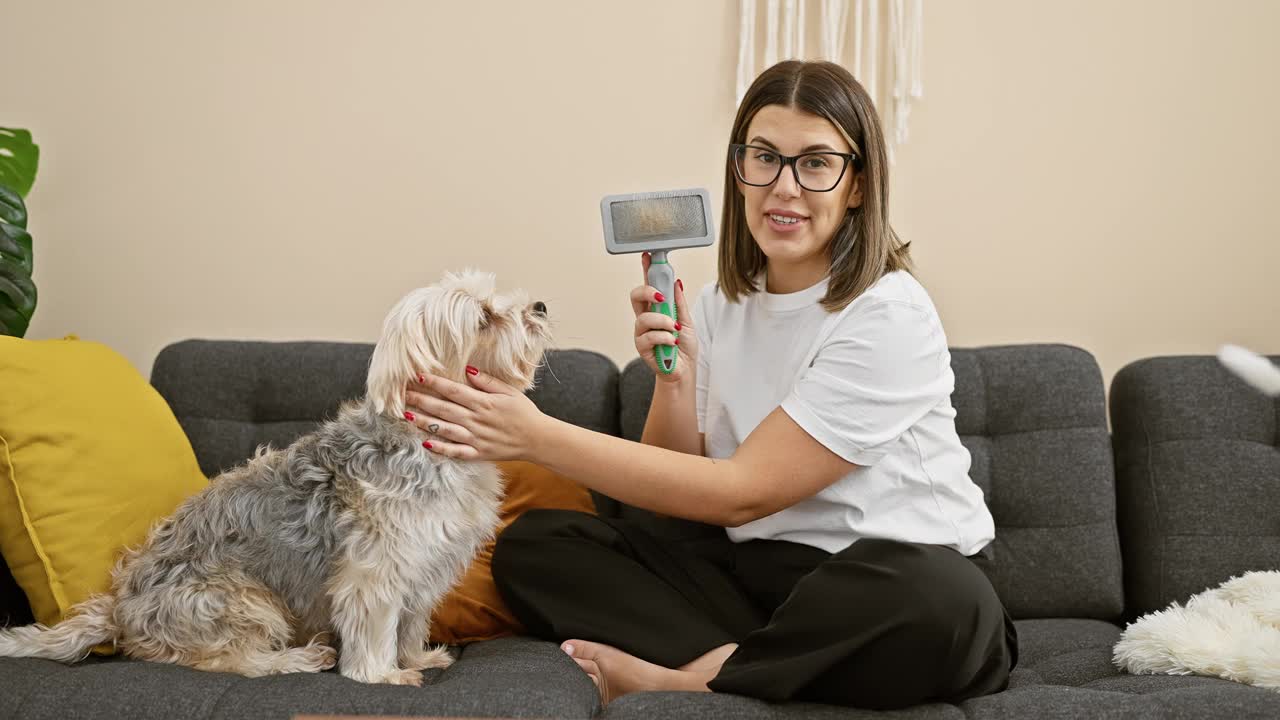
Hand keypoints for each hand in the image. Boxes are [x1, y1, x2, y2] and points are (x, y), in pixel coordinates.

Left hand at [403, 366, 546, 461]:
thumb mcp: (510, 391)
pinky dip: (441, 449)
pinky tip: (426, 443)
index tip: (418, 376)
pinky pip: (456, 452)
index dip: (434, 382)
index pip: (453, 390)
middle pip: (444, 408)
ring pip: (445, 429)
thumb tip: (467, 370)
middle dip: (421, 400)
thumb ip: (488, 381)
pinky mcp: (478, 453)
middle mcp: (477, 420)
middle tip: (402, 394)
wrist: (538, 439)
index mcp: (484, 402)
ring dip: (425, 422)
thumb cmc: (525, 413)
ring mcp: (476, 438)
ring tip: (408, 415)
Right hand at [633, 252, 696, 384]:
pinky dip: (664, 338)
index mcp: (656, 309)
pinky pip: (648, 336)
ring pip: (643, 318)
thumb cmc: (684, 348)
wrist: (685, 370)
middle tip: (660, 296)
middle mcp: (646, 319)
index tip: (648, 256)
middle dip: (647, 291)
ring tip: (674, 329)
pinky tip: (672, 342)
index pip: (649, 285)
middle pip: (635, 296)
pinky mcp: (641, 347)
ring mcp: (642, 333)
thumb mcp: (687, 321)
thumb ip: (679, 303)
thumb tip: (677, 282)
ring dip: (662, 322)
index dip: (647, 270)